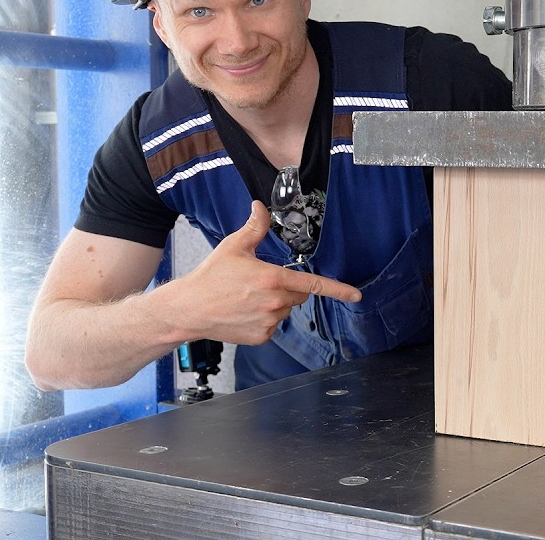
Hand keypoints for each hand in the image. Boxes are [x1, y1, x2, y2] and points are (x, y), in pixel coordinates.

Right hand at [178, 201, 361, 344]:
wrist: (188, 309)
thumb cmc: (210, 276)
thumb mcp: (234, 247)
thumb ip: (255, 227)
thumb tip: (261, 207)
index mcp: (273, 279)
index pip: (314, 284)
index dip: (338, 289)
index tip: (356, 295)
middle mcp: (275, 303)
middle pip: (299, 294)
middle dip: (289, 287)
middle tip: (262, 282)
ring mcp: (268, 322)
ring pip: (286, 310)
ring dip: (276, 303)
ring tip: (248, 297)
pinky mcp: (261, 336)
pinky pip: (273, 325)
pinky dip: (264, 319)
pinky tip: (244, 312)